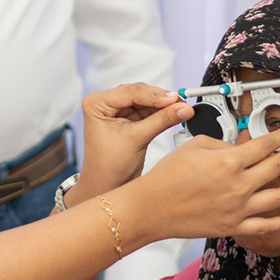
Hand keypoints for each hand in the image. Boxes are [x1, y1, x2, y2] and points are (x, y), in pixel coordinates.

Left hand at [76, 83, 192, 198]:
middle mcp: (105, 103)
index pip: (130, 92)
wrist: (106, 186)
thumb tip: (183, 108)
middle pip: (138, 93)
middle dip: (161, 99)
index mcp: (96, 103)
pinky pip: (148, 110)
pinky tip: (175, 113)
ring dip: (163, 105)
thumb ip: (161, 120)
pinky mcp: (128, 119)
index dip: (155, 95)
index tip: (175, 99)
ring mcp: (116, 110)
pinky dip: (161, 113)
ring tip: (182, 109)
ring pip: (145, 100)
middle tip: (182, 104)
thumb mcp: (136, 139)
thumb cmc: (109, 166)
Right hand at [139, 125, 279, 240]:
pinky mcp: (234, 226)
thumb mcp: (193, 146)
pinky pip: (265, 225)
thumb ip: (221, 145)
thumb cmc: (167, 175)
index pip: (265, 145)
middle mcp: (238, 185)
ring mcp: (238, 208)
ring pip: (279, 197)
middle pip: (277, 167)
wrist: (153, 206)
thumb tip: (238, 148)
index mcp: (228, 162)